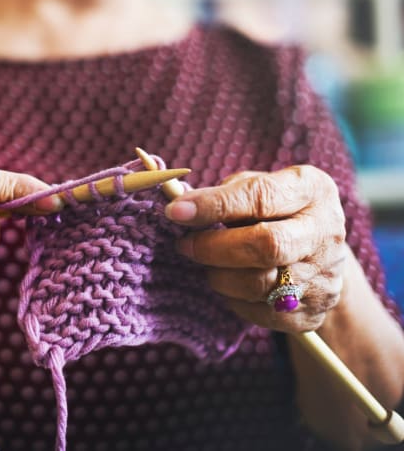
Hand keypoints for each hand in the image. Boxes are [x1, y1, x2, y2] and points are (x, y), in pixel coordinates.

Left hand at [165, 165, 347, 332]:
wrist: (319, 252)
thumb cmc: (274, 210)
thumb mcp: (258, 185)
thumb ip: (225, 193)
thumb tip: (180, 205)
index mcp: (312, 190)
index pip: (260, 197)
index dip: (214, 205)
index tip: (175, 211)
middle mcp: (325, 233)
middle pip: (268, 246)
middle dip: (214, 247)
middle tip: (184, 245)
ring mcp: (324, 276)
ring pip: (260, 285)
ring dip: (219, 275)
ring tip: (206, 262)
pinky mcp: (313, 312)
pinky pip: (262, 314)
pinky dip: (234, 299)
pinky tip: (228, 281)